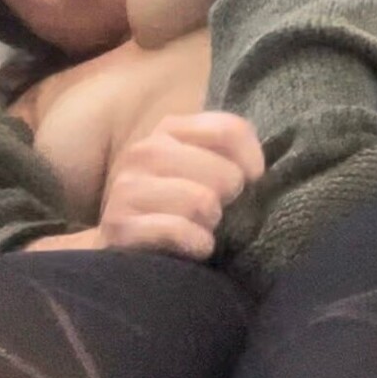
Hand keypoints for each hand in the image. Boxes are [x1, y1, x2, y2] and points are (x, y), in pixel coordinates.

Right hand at [96, 112, 264, 260]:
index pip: (231, 131)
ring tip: (200, 226)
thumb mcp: (204, 169)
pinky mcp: (120, 225)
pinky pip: (178, 230)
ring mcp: (127, 187)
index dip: (252, 162)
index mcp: (169, 130)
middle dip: (230, 199)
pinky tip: (192, 245)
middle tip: (216, 211)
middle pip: (225, 173)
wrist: (125, 248)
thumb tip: (256, 172)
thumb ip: (233, 154)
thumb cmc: (177, 206)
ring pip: (202, 202)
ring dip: (210, 223)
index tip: (250, 182)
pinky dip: (195, 243)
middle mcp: (144, 151)